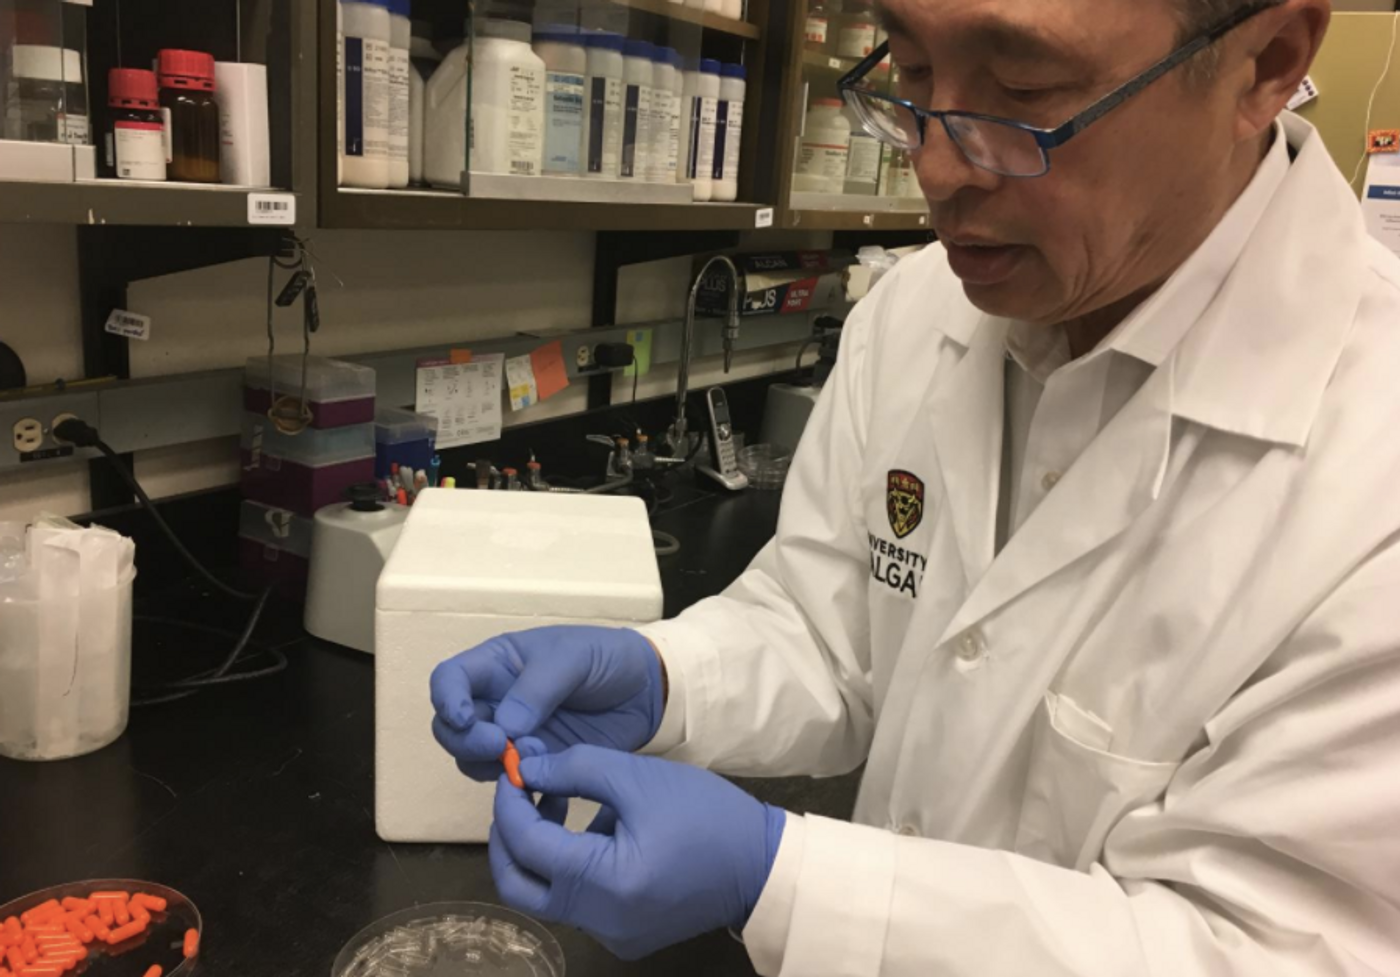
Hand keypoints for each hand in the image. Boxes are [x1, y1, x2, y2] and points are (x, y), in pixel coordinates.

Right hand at [430, 627, 663, 781]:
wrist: (647, 690)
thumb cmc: (606, 658)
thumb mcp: (573, 657)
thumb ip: (538, 687)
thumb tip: (506, 726)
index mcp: (496, 665)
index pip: (449, 679)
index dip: (446, 698)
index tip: (463, 717)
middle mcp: (495, 700)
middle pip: (451, 727)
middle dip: (466, 739)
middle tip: (500, 745)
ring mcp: (512, 735)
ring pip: (472, 758)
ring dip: (491, 763)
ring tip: (534, 752)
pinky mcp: (535, 762)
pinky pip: (506, 780)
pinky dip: (516, 782)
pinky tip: (544, 773)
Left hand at [489, 745, 786, 960]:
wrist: (762, 864)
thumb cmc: (705, 814)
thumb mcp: (638, 777)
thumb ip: (574, 768)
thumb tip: (524, 769)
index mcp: (604, 883)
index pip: (528, 845)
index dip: (510, 804)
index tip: (512, 769)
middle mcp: (601, 921)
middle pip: (520, 887)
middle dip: (507, 838)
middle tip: (515, 795)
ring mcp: (612, 936)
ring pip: (546, 896)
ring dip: (538, 851)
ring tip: (555, 802)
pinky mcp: (624, 936)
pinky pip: (577, 904)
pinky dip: (568, 868)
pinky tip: (590, 831)